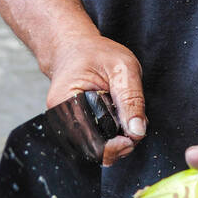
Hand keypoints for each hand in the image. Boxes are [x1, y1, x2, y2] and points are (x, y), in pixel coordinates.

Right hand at [47, 33, 146, 164]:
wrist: (74, 47)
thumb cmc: (96, 53)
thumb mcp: (122, 67)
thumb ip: (131, 99)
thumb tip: (137, 132)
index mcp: (65, 101)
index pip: (88, 141)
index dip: (113, 147)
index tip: (132, 138)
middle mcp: (60, 117)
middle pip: (91, 150)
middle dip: (118, 146)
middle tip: (135, 129)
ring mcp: (64, 124)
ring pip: (92, 150)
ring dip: (115, 144)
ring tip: (128, 123)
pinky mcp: (72, 126)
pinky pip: (92, 142)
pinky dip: (109, 139)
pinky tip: (118, 123)